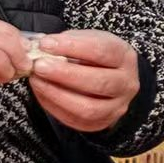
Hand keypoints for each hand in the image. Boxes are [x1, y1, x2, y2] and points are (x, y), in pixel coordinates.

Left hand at [26, 29, 141, 134]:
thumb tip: (43, 46)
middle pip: (98, 82)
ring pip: (89, 108)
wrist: (108, 76)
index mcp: (125, 57)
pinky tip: (42, 93)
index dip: (72, 47)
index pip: (102, 51)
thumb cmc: (95, 56)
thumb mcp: (88, 40)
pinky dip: (55, 107)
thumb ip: (70, 42)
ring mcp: (117, 106)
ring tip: (37, 81)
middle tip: (39, 66)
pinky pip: (77, 121)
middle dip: (65, 74)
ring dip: (58, 94)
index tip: (46, 44)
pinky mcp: (102, 122)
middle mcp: (127, 83)